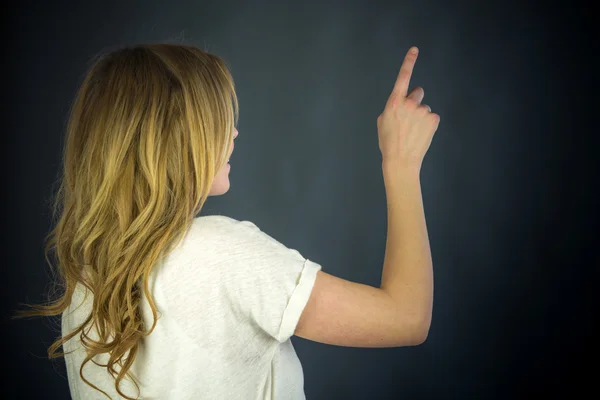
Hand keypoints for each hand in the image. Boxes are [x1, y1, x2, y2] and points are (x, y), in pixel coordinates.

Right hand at [377, 47, 439, 170]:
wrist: (401, 160)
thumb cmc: (388, 141)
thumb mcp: (383, 121)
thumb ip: (393, 106)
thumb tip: (403, 101)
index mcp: (394, 102)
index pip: (403, 77)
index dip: (408, 62)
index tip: (415, 49)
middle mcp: (410, 103)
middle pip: (418, 92)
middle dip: (415, 100)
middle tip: (409, 117)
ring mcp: (423, 111)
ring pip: (424, 107)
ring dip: (420, 116)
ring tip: (413, 131)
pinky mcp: (433, 119)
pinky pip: (432, 116)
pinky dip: (428, 124)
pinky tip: (420, 134)